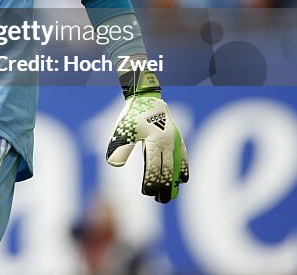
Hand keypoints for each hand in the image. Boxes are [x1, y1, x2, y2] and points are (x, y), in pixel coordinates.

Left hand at [105, 62, 188, 202]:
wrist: (146, 96)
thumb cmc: (133, 113)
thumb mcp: (123, 128)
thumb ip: (120, 146)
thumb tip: (113, 164)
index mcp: (154, 140)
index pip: (154, 167)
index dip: (151, 181)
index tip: (147, 193)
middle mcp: (167, 142)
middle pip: (168, 169)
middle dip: (164, 186)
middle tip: (161, 201)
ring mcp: (174, 140)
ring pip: (176, 165)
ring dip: (174, 182)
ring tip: (171, 196)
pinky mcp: (176, 137)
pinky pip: (183, 156)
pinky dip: (184, 168)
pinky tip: (183, 180)